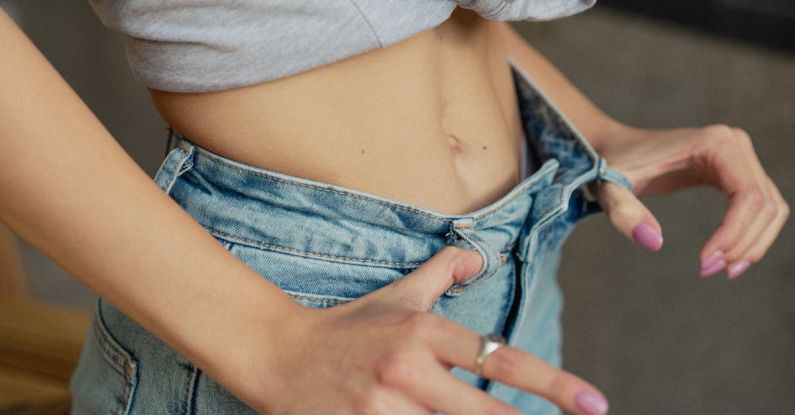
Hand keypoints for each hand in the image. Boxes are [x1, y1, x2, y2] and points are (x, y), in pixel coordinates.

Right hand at [236, 246, 609, 414]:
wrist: (278, 355)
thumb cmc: (348, 328)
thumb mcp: (396, 297)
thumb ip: (441, 272)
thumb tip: (481, 254)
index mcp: (421, 333)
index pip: (498, 357)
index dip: (552, 384)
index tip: (594, 403)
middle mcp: (406, 370)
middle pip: (482, 412)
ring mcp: (380, 407)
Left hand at [591, 123, 788, 278]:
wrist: (610, 145)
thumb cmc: (609, 164)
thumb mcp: (608, 188)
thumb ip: (623, 212)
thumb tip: (654, 242)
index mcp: (713, 143)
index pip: (747, 196)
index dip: (734, 234)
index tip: (705, 262)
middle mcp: (734, 144)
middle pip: (764, 205)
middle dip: (742, 244)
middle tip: (708, 271)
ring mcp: (738, 156)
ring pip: (770, 209)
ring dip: (751, 244)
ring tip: (718, 269)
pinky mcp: (734, 170)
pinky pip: (759, 207)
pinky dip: (750, 234)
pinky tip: (725, 256)